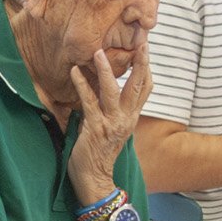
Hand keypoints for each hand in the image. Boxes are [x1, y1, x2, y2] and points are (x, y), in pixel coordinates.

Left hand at [65, 45, 154, 201]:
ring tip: (99, 52)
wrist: (95, 180)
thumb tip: (104, 89)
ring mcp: (112, 123)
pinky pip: (89, 102)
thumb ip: (113, 110)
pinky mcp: (95, 128)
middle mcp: (126, 118)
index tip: (145, 46)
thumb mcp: (113, 128)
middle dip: (141, 61)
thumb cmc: (99, 153)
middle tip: (141, 40)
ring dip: (106, 70)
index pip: (146, 88)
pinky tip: (75, 72)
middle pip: (138, 85)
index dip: (146, 67)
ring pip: (113, 91)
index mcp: (132, 117)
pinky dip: (81, 85)